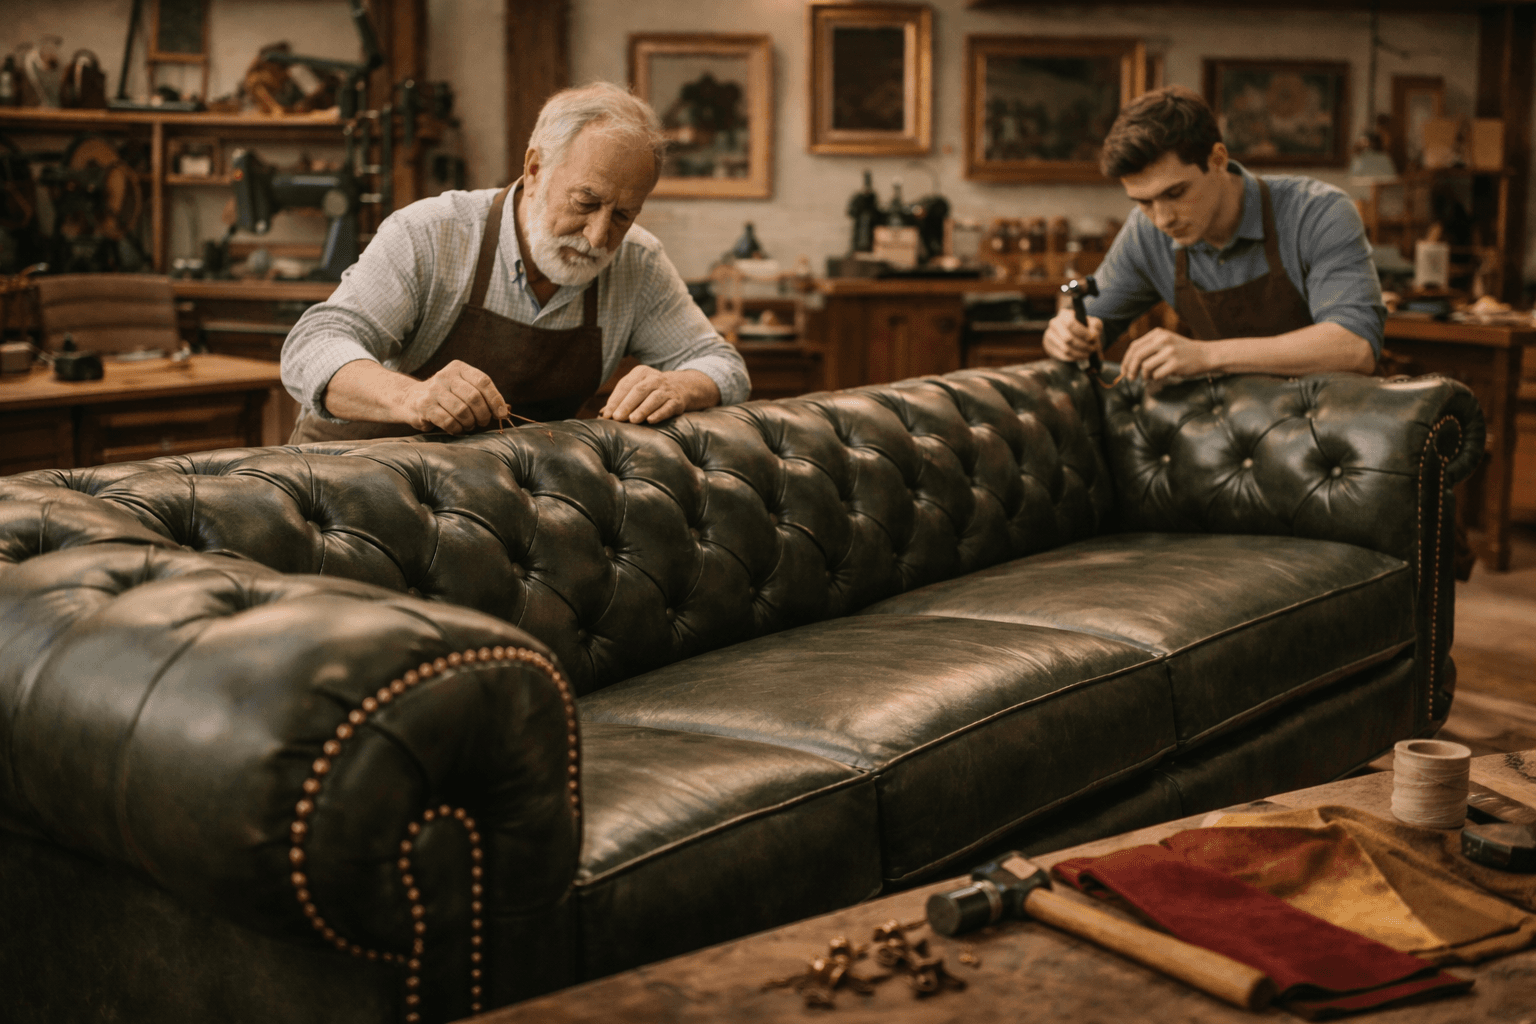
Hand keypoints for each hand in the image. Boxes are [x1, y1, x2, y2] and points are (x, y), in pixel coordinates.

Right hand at [402, 359, 508, 433]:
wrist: (411, 399)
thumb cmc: (445, 396)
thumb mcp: (462, 388)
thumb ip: (482, 395)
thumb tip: (505, 410)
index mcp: (458, 368)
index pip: (483, 381)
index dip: (495, 399)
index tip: (501, 414)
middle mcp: (445, 376)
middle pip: (474, 398)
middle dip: (483, 415)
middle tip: (482, 422)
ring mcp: (433, 390)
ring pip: (462, 411)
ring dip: (470, 423)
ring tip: (469, 425)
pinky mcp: (424, 405)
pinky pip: (449, 421)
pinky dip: (457, 429)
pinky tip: (456, 428)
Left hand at [600, 365, 714, 423]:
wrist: (683, 387)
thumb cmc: (652, 391)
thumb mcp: (637, 388)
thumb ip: (621, 399)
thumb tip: (602, 414)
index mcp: (641, 372)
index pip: (625, 385)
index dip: (615, 400)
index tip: (607, 415)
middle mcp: (655, 378)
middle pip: (638, 391)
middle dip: (626, 405)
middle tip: (617, 418)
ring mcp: (667, 389)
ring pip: (653, 398)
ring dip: (642, 409)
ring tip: (632, 420)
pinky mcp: (678, 401)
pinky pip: (668, 407)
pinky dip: (659, 414)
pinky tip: (651, 420)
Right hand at [1042, 307, 1102, 362]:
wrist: (1072, 334)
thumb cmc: (1084, 328)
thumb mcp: (1092, 323)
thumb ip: (1095, 326)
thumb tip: (1092, 335)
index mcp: (1065, 314)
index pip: (1071, 323)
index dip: (1082, 333)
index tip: (1092, 338)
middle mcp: (1054, 323)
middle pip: (1068, 338)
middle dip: (1083, 345)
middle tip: (1092, 348)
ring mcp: (1050, 336)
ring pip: (1066, 349)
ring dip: (1080, 353)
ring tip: (1088, 353)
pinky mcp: (1049, 347)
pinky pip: (1063, 356)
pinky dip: (1074, 358)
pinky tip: (1081, 356)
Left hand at [1120, 328, 1211, 381]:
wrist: (1206, 355)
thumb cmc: (1182, 352)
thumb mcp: (1165, 343)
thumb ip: (1148, 349)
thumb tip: (1128, 365)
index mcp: (1158, 333)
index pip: (1134, 346)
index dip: (1126, 360)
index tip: (1124, 371)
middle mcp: (1163, 340)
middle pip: (1137, 356)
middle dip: (1130, 369)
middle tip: (1130, 378)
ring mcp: (1170, 351)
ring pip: (1145, 366)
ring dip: (1145, 375)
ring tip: (1151, 376)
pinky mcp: (1175, 363)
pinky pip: (1156, 374)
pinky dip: (1155, 378)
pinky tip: (1162, 376)